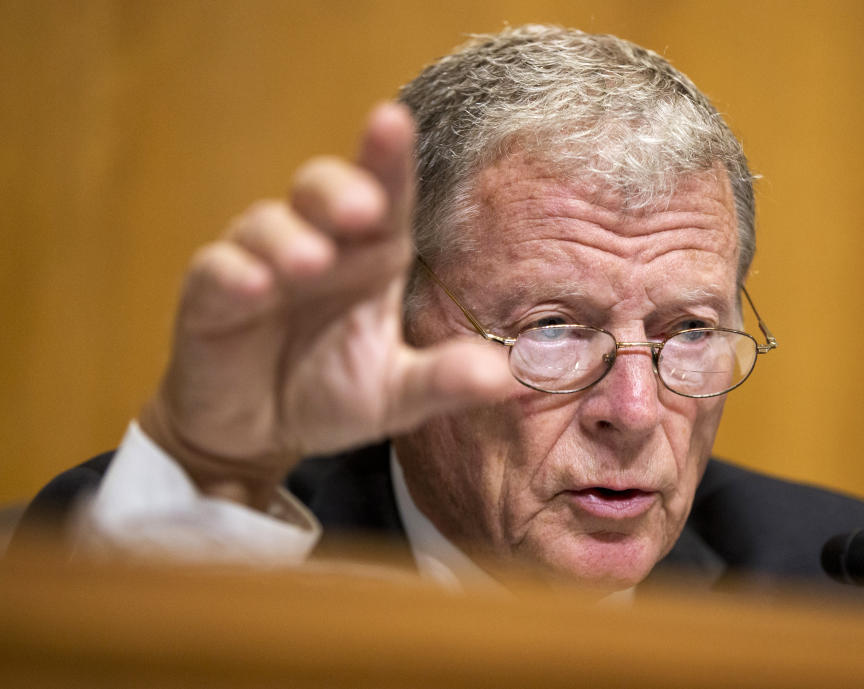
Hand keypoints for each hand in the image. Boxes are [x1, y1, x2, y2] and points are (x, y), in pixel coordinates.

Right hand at [139, 103, 512, 506]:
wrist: (255, 432)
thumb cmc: (328, 393)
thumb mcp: (394, 395)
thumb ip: (442, 381)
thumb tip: (510, 377)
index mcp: (371, 256)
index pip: (385, 195)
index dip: (387, 158)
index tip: (392, 121)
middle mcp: (318, 245)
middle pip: (321, 190)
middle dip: (338, 190)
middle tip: (362, 209)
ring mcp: (260, 264)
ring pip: (266, 224)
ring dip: (287, 238)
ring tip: (310, 263)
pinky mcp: (211, 296)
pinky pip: (216, 272)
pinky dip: (233, 275)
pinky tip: (253, 287)